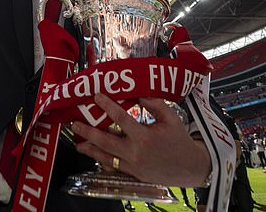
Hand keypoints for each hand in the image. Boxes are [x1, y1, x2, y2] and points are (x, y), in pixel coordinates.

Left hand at [72, 93, 210, 186]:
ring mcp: (133, 166)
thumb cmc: (180, 140)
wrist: (190, 168)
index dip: (107, 106)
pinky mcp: (133, 174)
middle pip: (105, 141)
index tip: (96, 96)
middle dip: (88, 132)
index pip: (121, 118)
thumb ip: (153, 104)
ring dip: (90, 149)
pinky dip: (102, 160)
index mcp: (145, 137)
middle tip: (75, 124)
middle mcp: (136, 153)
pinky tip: (94, 154)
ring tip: (78, 143)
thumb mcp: (171, 118)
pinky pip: (113, 167)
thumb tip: (138, 91)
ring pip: (106, 157)